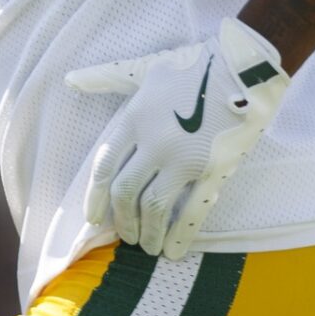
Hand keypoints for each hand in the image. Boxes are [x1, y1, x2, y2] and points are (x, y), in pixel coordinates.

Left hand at [64, 18, 289, 258]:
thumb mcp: (145, 69)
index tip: (93, 218)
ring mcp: (184, 159)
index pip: (104, 167)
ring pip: (154, 207)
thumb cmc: (193, 65)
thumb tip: (71, 79)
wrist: (243, 66)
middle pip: (125, 192)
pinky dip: (180, 235)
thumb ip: (107, 78)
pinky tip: (173, 250)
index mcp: (134, 119)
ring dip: (147, 233)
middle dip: (123, 220)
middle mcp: (154, 143)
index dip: (95, 197)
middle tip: (125, 235)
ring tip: (146, 246)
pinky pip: (192, 211)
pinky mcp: (213, 170)